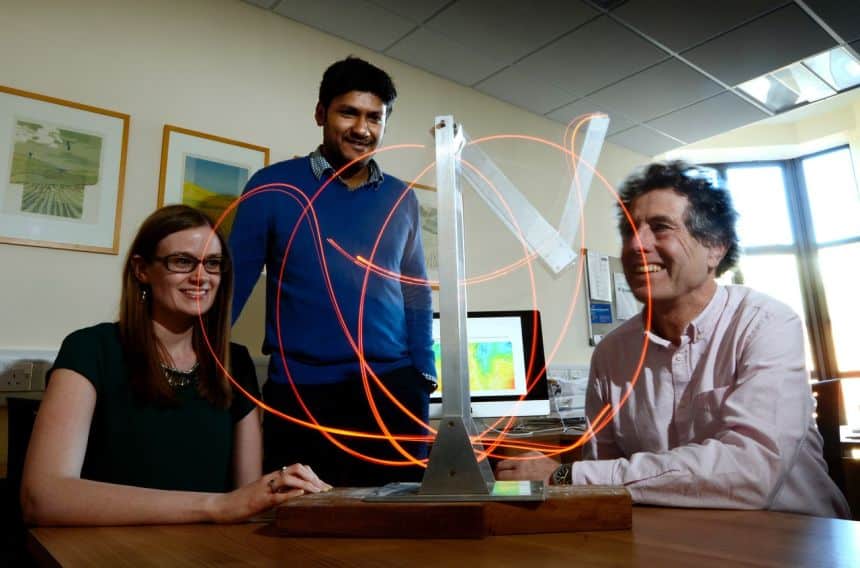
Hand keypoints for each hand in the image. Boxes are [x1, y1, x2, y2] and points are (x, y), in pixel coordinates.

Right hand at [208, 464, 331, 522]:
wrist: (222, 506)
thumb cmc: (242, 501)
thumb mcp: (263, 493)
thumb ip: (278, 490)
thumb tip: (295, 493)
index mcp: (272, 477)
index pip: (296, 468)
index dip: (312, 474)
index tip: (324, 485)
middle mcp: (270, 479)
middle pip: (296, 468)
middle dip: (313, 477)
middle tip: (325, 488)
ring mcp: (265, 489)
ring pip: (289, 478)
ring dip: (306, 484)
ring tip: (318, 492)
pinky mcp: (259, 501)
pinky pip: (277, 495)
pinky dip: (290, 493)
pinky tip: (301, 493)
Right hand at [494, 451, 559, 483]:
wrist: (560, 476)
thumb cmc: (545, 487)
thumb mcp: (528, 490)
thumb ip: (514, 486)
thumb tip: (503, 486)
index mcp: (519, 474)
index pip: (500, 475)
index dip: (496, 479)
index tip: (496, 481)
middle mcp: (521, 463)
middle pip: (502, 464)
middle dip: (499, 470)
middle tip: (500, 475)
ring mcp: (527, 456)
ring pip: (512, 459)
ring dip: (510, 465)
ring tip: (513, 471)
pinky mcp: (533, 453)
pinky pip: (523, 456)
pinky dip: (521, 461)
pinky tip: (526, 466)